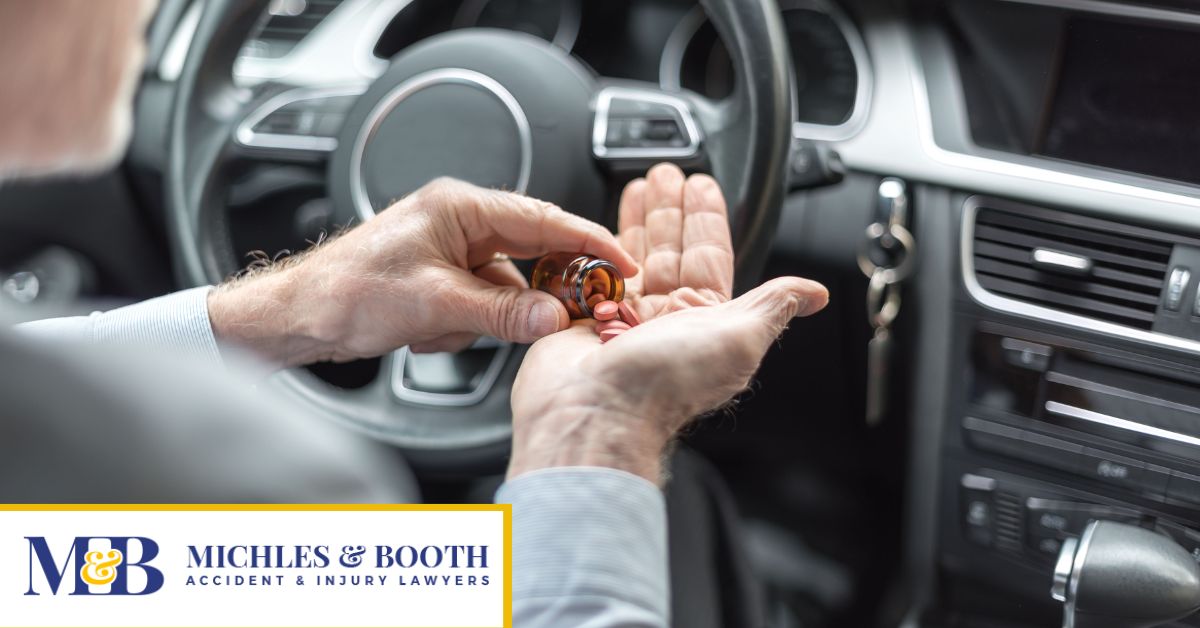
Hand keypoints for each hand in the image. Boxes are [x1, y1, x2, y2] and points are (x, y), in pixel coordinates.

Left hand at [207, 177, 637, 366]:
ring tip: (443, 326)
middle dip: (534, 291)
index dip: (590, 242)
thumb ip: (502, 313)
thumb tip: (555, 317)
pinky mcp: (442, 278)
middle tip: (563, 315)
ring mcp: (451, 251)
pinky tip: (429, 332)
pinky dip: (465, 325)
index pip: (543, 219)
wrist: (297, 317)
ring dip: (486, 317)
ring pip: (507, 287)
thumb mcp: (435, 305)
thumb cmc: (346, 292)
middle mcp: (459, 222)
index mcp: (460, 207)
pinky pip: (482, 303)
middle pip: (530, 253)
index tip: (624, 264)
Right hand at [509, 164, 827, 482]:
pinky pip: (593, 277)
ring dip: (637, 220)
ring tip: (638, 186)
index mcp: (705, 322)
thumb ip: (774, 305)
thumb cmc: (666, 382)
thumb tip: (816, 293)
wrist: (596, 410)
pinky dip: (596, 248)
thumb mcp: (740, 335)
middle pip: (671, 251)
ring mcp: (624, 321)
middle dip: (670, 210)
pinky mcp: (585, 321)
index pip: (710, 257)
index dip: (708, 219)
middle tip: (667, 175)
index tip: (701, 186)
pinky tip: (599, 226)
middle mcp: (665, 321)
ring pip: (632, 259)